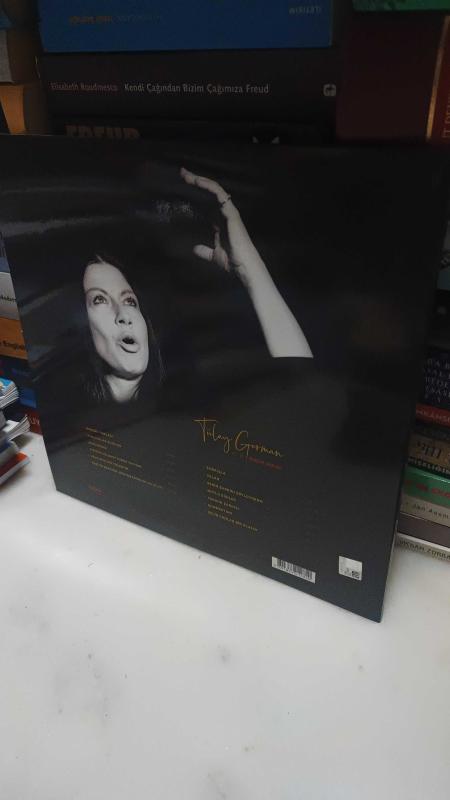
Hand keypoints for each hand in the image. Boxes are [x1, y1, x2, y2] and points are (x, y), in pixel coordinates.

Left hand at [180, 167, 256, 282]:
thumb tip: (195, 249)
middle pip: (209, 192)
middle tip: (182, 173)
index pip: (206, 202)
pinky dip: (210, 187)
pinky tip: (199, 182)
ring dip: (201, 181)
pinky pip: (220, 195)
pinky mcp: (231, 212)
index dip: (196, 193)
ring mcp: (228, 211)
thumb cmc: (232, 260)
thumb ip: (204, 251)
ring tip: (188, 175)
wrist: (242, 265)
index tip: (183, 185)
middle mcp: (224, 213)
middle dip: (196, 181)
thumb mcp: (213, 255)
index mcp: (219, 220)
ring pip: (214, 190)